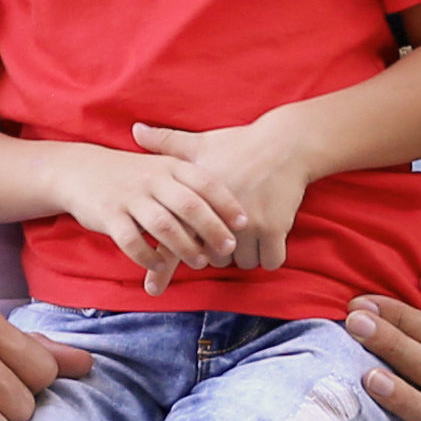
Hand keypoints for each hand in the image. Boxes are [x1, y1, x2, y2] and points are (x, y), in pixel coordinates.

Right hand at [54, 142, 243, 293]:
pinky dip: (148, 256)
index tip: (244, 223)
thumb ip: (192, 183)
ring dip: (185, 247)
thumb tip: (230, 206)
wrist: (80, 170)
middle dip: (212, 229)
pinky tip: (160, 266)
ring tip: (200, 262)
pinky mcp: (108, 216)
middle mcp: (152, 179)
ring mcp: (129, 197)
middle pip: (189, 206)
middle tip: (228, 248)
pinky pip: (132, 241)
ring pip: (163, 226)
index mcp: (169, 166)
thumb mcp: (162, 167)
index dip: (227, 203)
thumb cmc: (132, 174)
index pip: (205, 182)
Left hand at [128, 119, 311, 276]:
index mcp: (195, 202)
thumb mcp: (198, 143)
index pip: (173, 241)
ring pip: (243, 263)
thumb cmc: (238, 144)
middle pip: (213, 259)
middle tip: (226, 230)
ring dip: (247, 254)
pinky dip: (270, 255)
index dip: (162, 269)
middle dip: (218, 251)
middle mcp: (218, 217)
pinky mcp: (275, 228)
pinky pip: (270, 261)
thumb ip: (165, 142)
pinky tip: (269, 239)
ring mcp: (248, 225)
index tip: (152, 291)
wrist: (284, 143)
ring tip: (249, 231)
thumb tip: (135, 129)